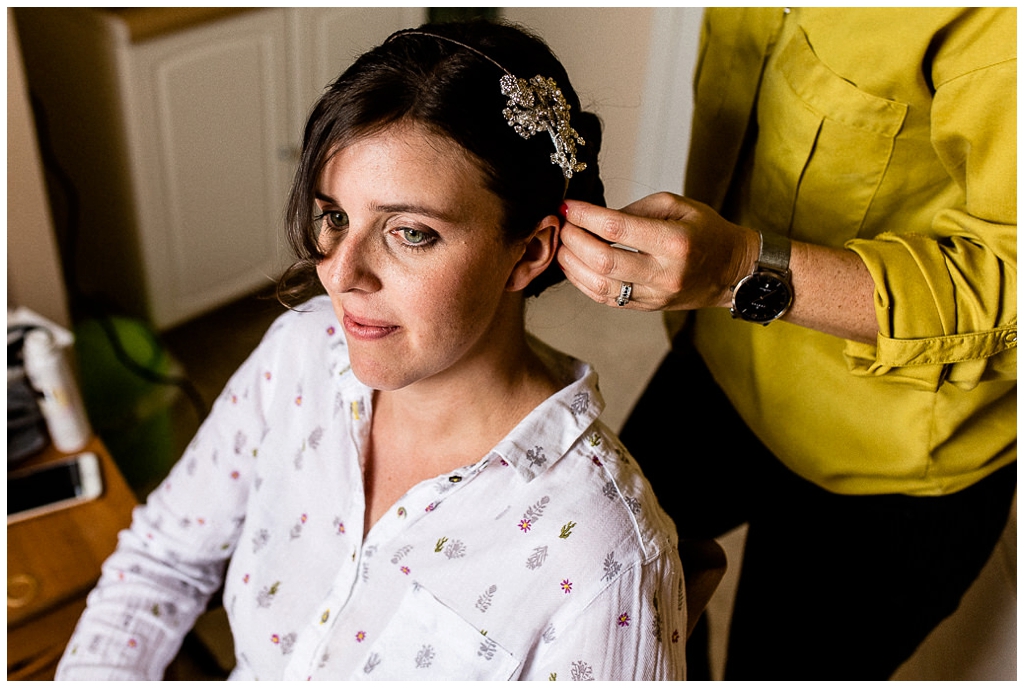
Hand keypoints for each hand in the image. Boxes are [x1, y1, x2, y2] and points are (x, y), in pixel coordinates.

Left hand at [557, 193, 758, 311]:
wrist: (732, 270)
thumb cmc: (706, 232)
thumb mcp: (678, 206)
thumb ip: (637, 208)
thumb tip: (597, 216)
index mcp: (674, 242)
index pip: (617, 229)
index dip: (586, 216)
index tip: (569, 206)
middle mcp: (664, 272)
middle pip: (604, 260)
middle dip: (574, 241)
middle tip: (562, 225)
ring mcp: (655, 294)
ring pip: (600, 285)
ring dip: (572, 265)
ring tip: (562, 246)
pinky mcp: (647, 307)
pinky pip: (606, 299)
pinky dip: (583, 283)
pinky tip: (573, 266)